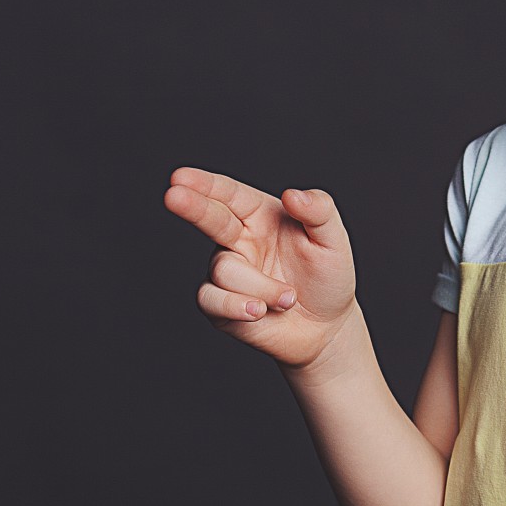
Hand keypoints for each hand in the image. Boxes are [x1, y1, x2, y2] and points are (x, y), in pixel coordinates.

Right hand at [164, 165, 358, 368]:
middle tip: (173, 196)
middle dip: (192, 207)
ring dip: (261, 286)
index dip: (206, 185)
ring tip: (289, 299)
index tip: (181, 177)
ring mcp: (227, 272)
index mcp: (261, 216)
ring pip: (225, 270)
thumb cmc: (329, 279)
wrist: (327, 329)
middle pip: (209, 218)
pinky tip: (258, 310)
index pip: (230, 194)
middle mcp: (238, 240)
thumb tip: (292, 194)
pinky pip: (212, 300)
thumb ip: (319, 211)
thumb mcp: (333, 241)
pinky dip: (235, 305)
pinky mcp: (220, 306)